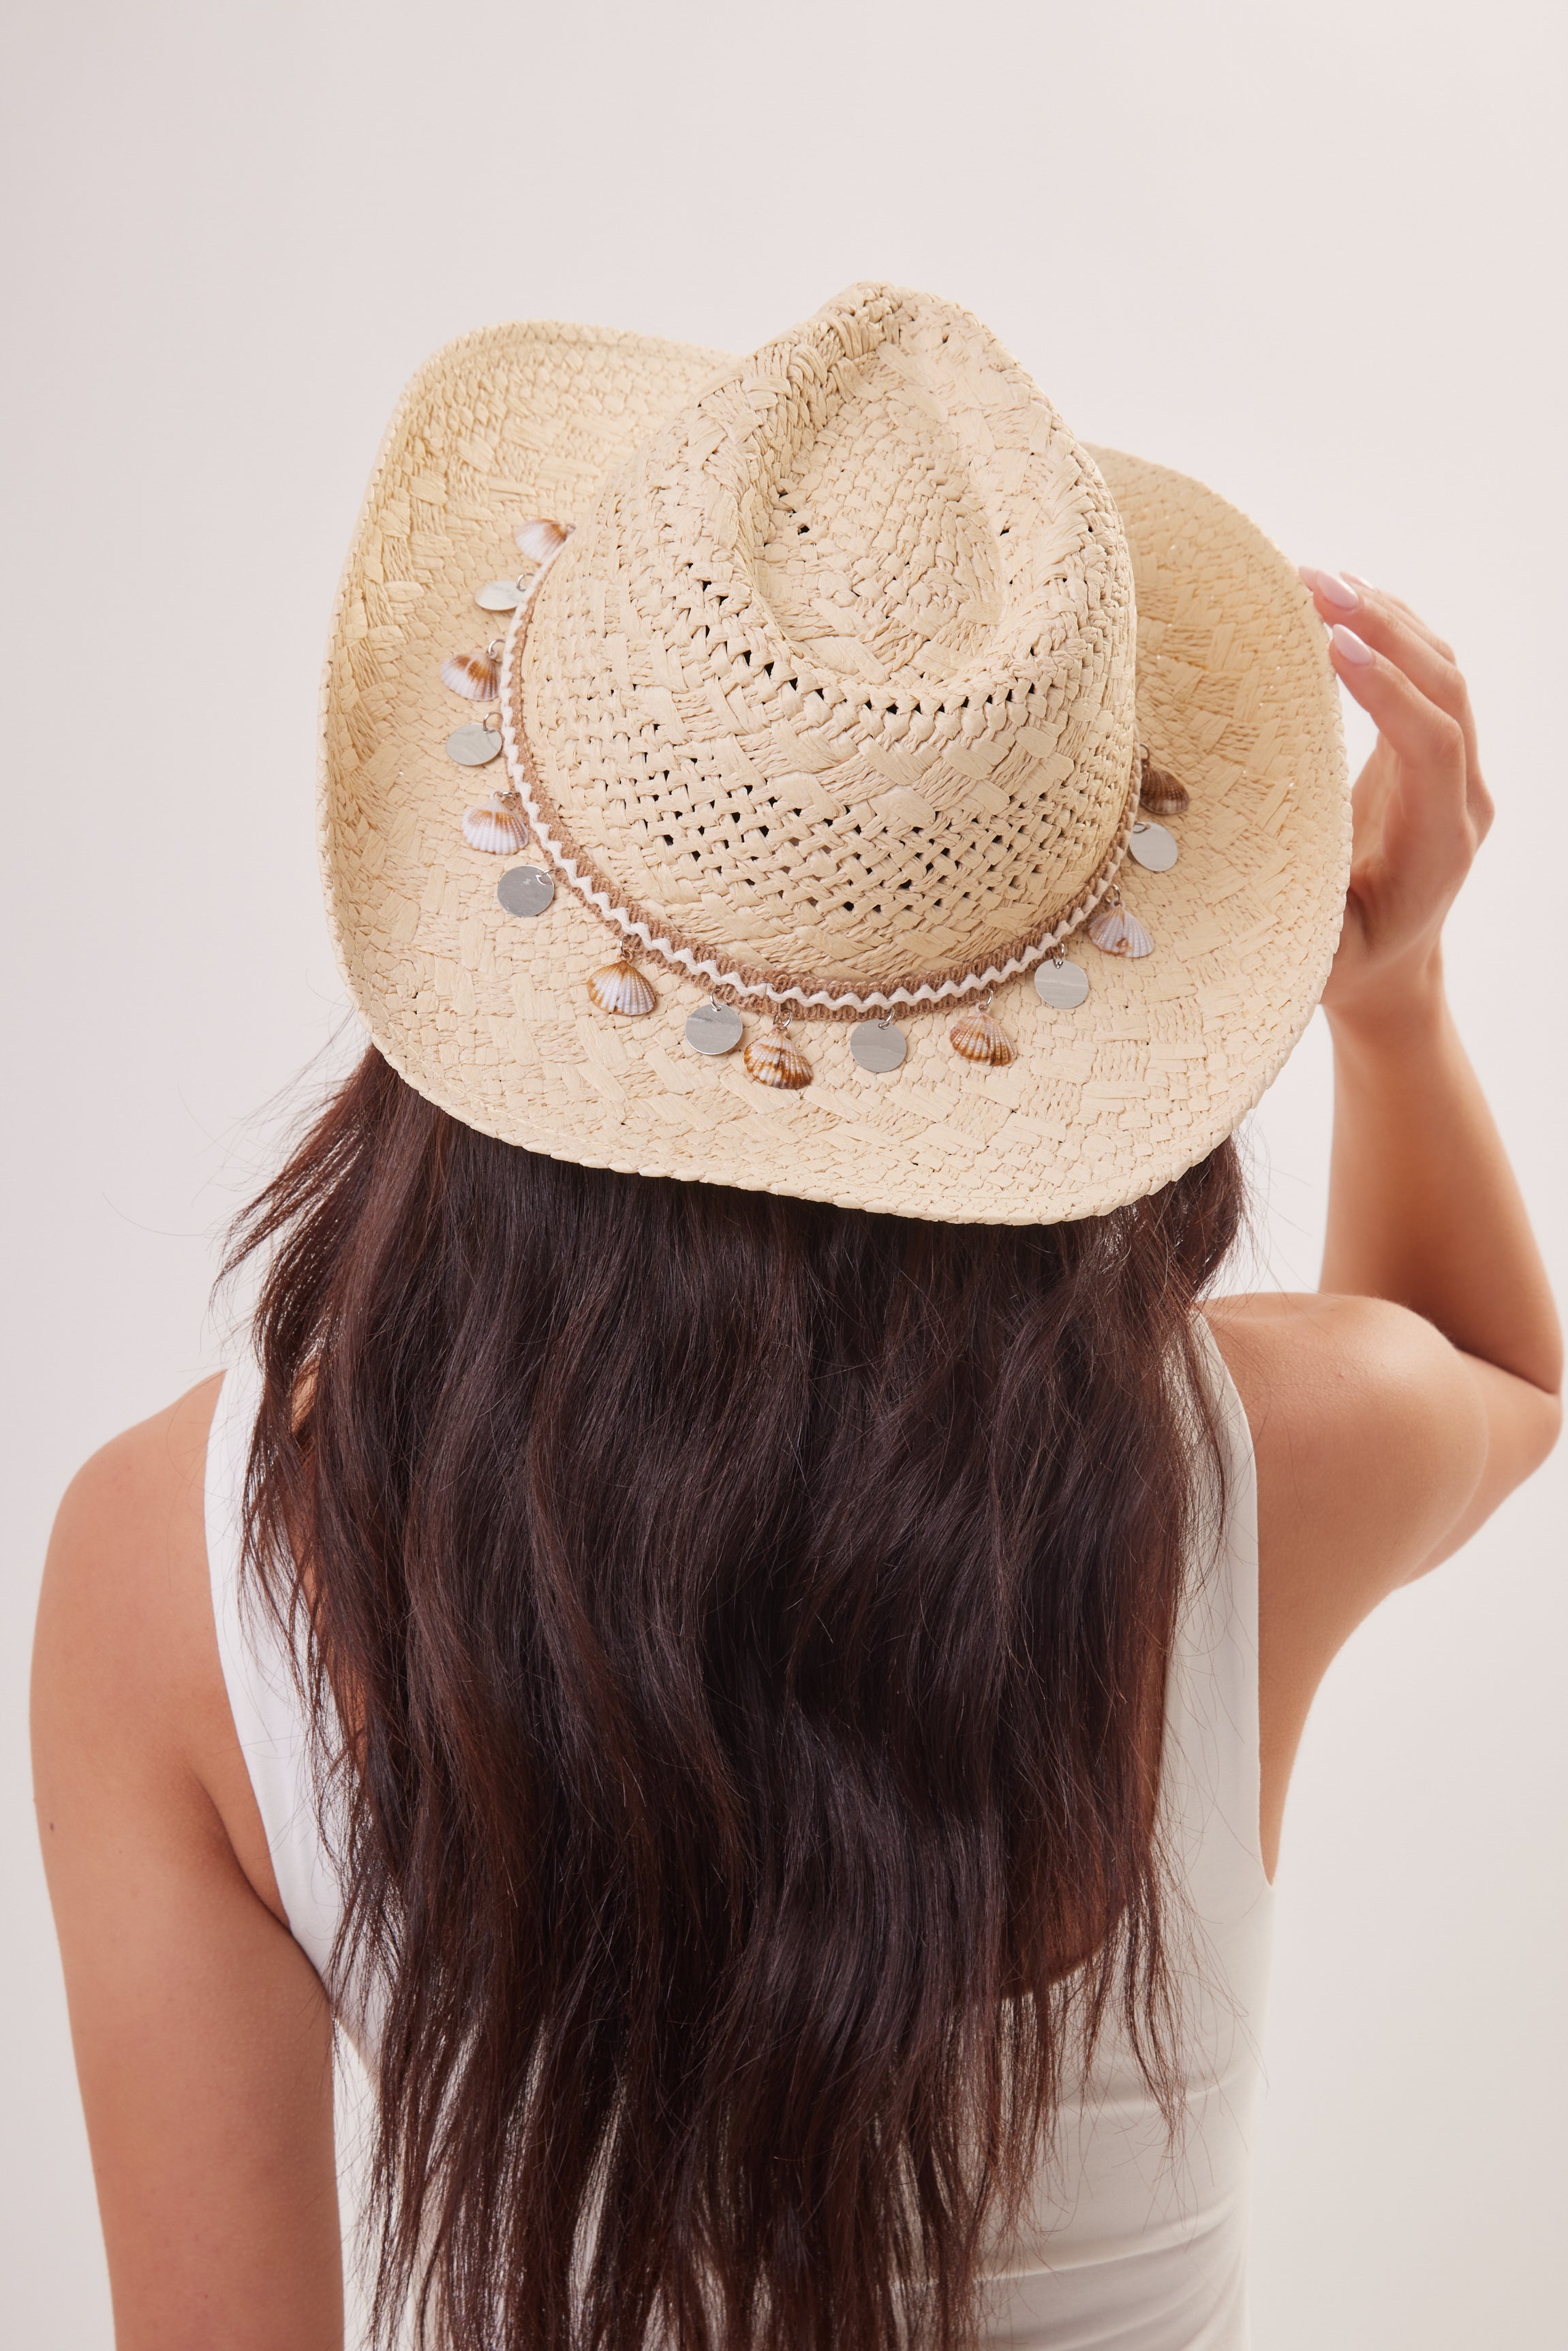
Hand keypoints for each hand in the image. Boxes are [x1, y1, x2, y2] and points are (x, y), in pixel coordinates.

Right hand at [1299, 570, 1492, 1033]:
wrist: (1392, 974)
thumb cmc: (1348, 970)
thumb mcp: (1323, 960)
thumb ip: (1307, 923)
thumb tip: (1258, 883)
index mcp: (1440, 843)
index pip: (1433, 743)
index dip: (1387, 690)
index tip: (1331, 647)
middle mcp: (1462, 797)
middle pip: (1446, 688)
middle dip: (1385, 629)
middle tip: (1317, 586)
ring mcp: (1454, 770)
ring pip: (1439, 671)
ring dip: (1384, 618)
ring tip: (1317, 579)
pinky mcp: (1429, 754)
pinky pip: (1423, 678)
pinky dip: (1385, 633)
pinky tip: (1339, 603)